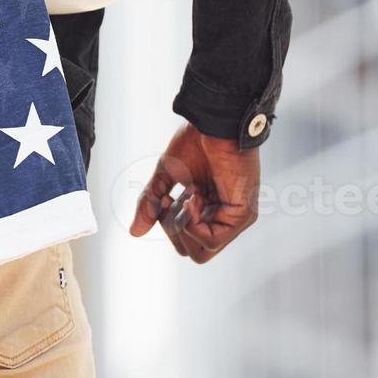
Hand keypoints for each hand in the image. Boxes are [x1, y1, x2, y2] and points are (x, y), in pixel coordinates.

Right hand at [129, 122, 259, 263]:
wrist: (213, 124)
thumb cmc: (196, 142)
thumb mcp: (165, 177)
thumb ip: (152, 204)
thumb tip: (135, 232)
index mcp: (207, 210)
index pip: (184, 242)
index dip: (167, 225)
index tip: (167, 196)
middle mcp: (223, 218)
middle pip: (192, 252)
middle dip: (173, 230)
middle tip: (174, 199)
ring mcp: (235, 219)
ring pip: (202, 252)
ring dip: (183, 225)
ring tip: (188, 196)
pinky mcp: (242, 215)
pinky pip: (211, 240)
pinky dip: (193, 224)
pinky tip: (193, 198)